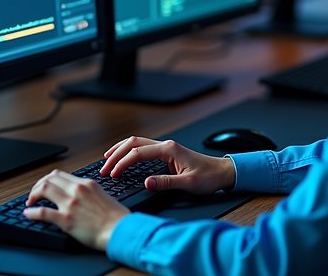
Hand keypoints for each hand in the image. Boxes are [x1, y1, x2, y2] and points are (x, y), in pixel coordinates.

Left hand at [23, 170, 129, 250]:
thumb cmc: (116, 217)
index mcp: (86, 184)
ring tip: (30, 202)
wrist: (120, 230)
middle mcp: (77, 190)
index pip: (60, 175)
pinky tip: (28, 213)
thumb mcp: (104, 196)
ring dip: (33, 195)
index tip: (44, 186)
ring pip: (44, 189)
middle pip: (50, 179)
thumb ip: (89, 193)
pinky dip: (32, 212)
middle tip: (34, 194)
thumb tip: (80, 196)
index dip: (48, 180)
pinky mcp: (66, 219)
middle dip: (38, 185)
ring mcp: (70, 204)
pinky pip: (43, 212)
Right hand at [100, 136, 235, 195]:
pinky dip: (130, 152)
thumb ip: (166, 183)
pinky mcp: (166, 153)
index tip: (113, 173)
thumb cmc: (209, 177)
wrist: (223, 172)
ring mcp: (166, 148)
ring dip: (121, 150)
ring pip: (137, 143)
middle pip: (134, 143)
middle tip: (104, 167)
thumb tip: (147, 183)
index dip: (123, 163)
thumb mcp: (188, 184)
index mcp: (169, 149)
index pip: (138, 153)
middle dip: (116, 154)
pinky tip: (124, 158)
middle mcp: (166, 145)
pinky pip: (143, 148)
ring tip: (107, 159)